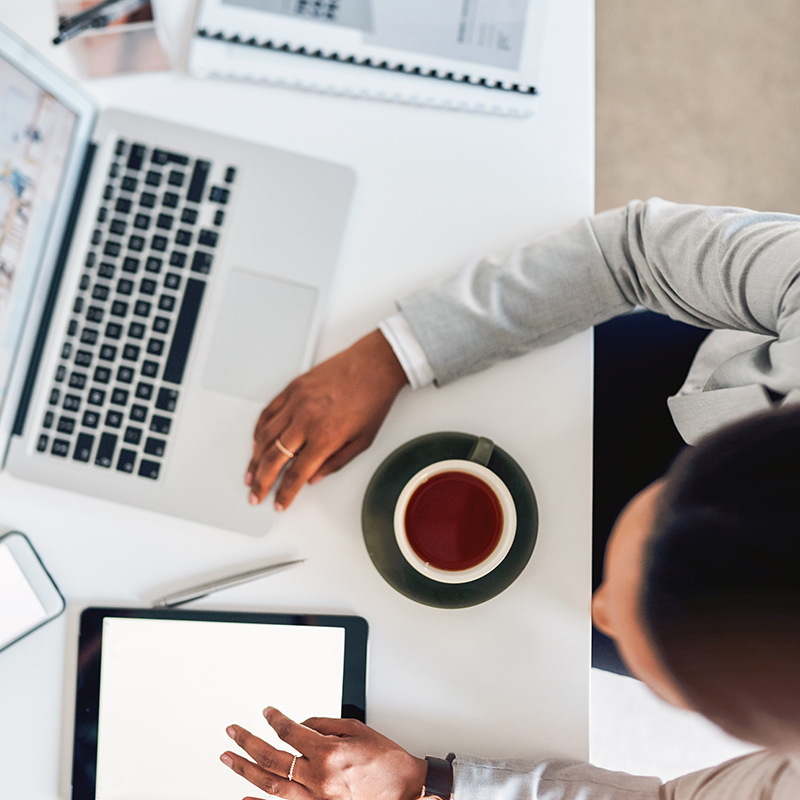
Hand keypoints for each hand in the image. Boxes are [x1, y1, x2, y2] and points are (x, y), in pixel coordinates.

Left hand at [221, 707, 426, 799]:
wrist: (404, 789)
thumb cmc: (386, 760)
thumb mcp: (356, 729)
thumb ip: (323, 725)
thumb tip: (300, 725)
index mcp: (328, 753)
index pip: (290, 731)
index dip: (275, 719)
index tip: (267, 712)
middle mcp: (319, 778)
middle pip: (272, 758)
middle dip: (248, 743)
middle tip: (233, 732)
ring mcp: (317, 799)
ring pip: (271, 785)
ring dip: (246, 770)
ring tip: (229, 759)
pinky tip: (245, 797)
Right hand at [246, 330, 407, 509]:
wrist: (375, 364)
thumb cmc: (373, 399)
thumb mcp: (362, 441)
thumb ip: (335, 463)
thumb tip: (314, 479)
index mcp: (325, 437)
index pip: (296, 474)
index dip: (285, 493)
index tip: (279, 503)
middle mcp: (306, 420)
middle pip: (273, 459)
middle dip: (261, 481)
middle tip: (255, 494)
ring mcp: (296, 402)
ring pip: (265, 437)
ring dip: (254, 459)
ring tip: (251, 474)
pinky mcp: (292, 388)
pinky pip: (267, 413)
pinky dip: (258, 431)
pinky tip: (256, 443)